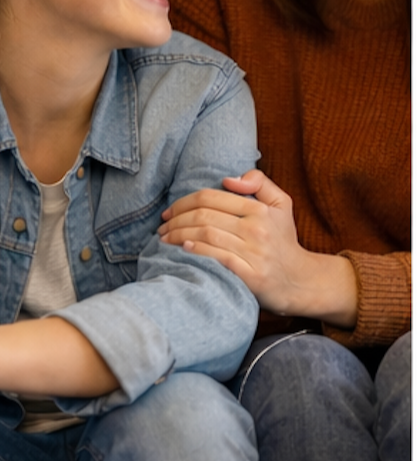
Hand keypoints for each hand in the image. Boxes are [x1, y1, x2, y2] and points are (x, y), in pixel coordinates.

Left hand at [158, 170, 357, 326]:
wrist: (298, 281)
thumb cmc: (283, 242)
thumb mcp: (281, 204)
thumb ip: (260, 183)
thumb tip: (230, 179)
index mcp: (260, 209)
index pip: (212, 197)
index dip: (184, 202)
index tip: (169, 211)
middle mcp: (256, 228)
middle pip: (204, 215)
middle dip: (175, 219)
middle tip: (161, 227)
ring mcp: (252, 252)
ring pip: (206, 235)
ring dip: (178, 235)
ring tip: (164, 239)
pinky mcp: (249, 275)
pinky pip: (216, 258)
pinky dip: (196, 250)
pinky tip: (182, 248)